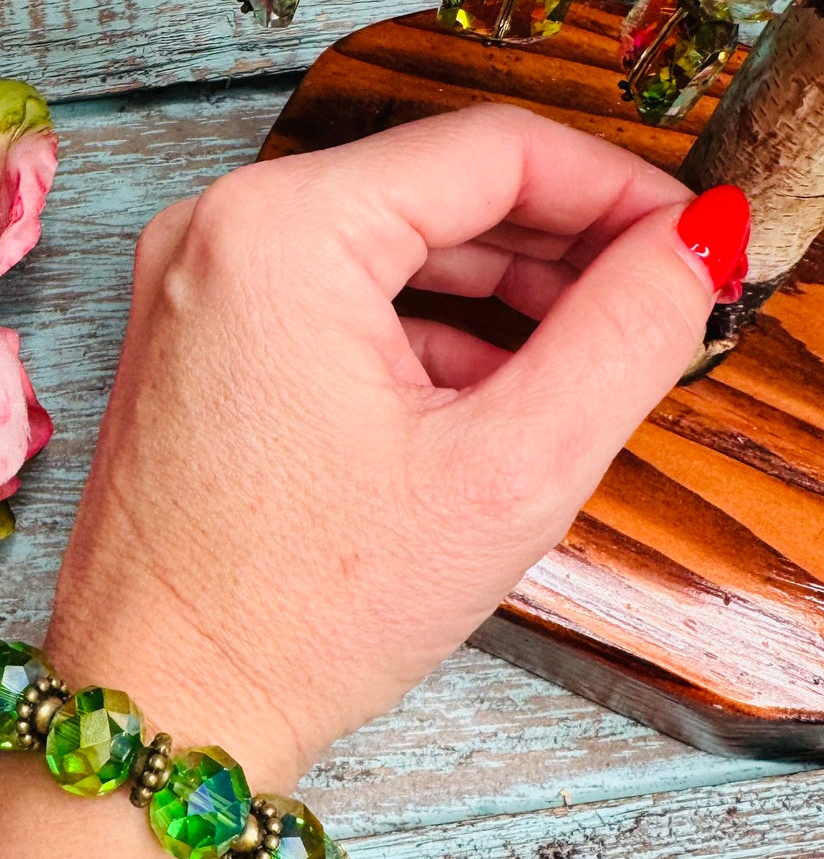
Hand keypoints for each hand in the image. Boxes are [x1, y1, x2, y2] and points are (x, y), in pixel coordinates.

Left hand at [46, 105, 748, 789]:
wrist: (165, 708)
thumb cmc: (301, 612)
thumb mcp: (509, 470)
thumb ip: (625, 333)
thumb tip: (693, 243)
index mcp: (278, 230)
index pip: (492, 149)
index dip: (616, 187)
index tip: (694, 237)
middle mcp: (217, 228)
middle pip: (437, 190)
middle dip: (561, 244)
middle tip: (659, 300)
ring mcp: (195, 282)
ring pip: (391, 243)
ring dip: (501, 290)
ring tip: (591, 355)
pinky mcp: (195, 336)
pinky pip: (336, 295)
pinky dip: (425, 328)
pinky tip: (496, 390)